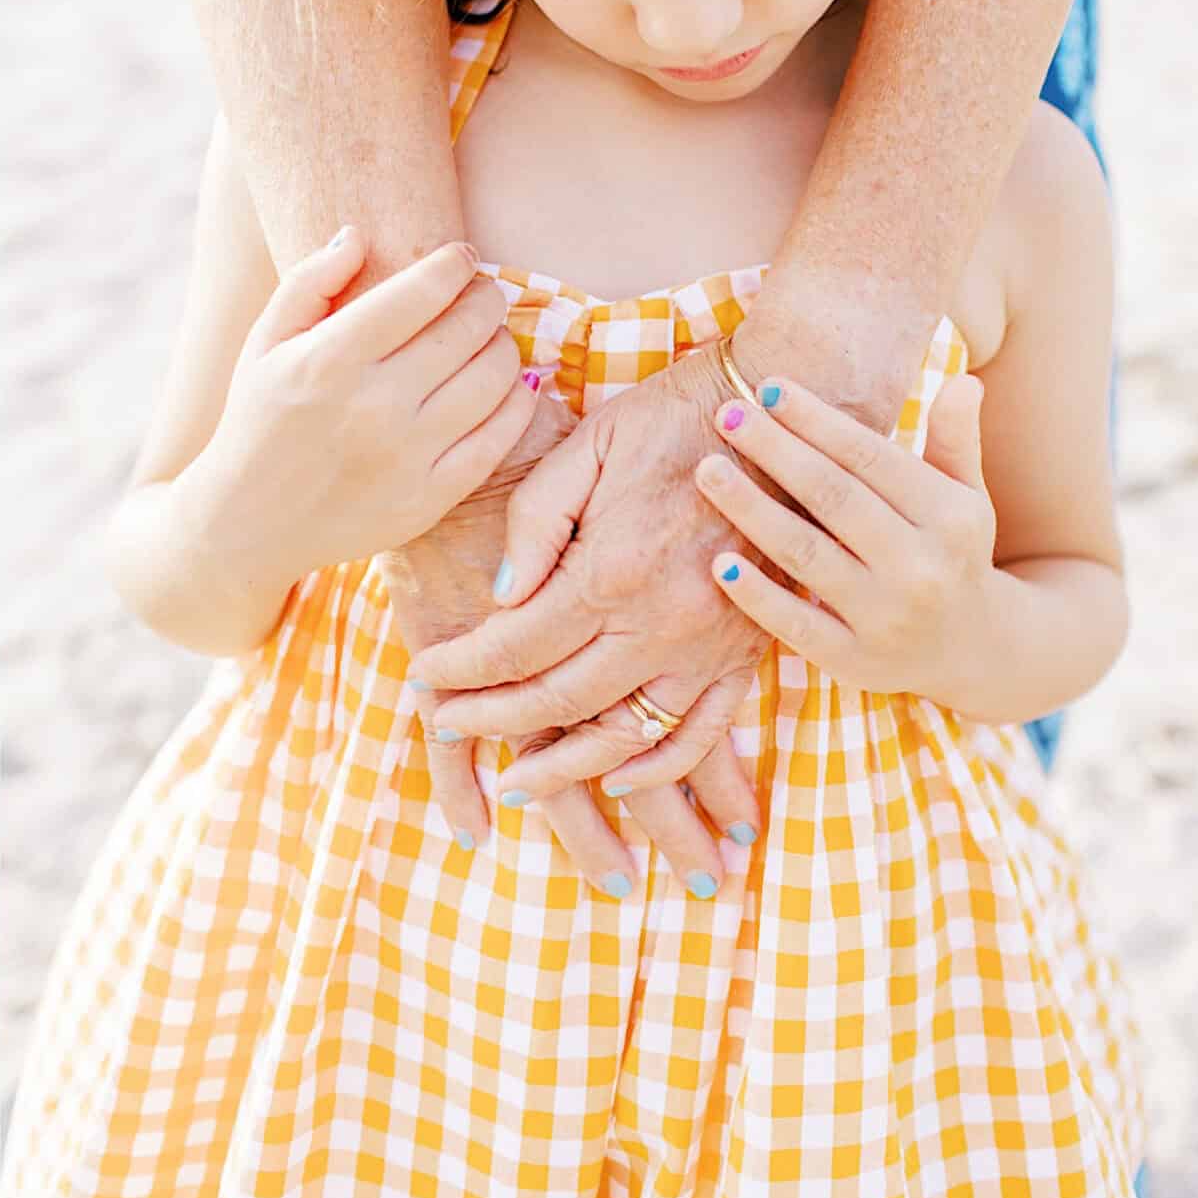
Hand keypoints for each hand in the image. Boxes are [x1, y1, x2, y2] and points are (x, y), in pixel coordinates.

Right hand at [191, 230, 538, 576]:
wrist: (246, 525)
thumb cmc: (257, 421)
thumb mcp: (264, 345)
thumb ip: (308, 283)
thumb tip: (357, 236)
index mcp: (329, 359)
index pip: (422, 291)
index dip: (456, 263)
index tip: (462, 256)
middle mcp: (372, 405)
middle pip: (468, 329)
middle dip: (487, 298)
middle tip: (483, 294)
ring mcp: (406, 456)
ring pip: (495, 378)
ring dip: (504, 345)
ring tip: (490, 339)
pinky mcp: (429, 498)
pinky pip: (500, 437)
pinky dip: (517, 401)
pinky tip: (507, 387)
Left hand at [406, 347, 770, 885]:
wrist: (775, 410)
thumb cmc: (668, 418)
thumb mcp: (584, 449)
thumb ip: (535, 526)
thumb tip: (499, 600)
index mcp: (609, 572)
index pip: (513, 647)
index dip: (460, 670)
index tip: (422, 676)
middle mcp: (660, 623)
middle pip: (558, 702)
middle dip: (492, 722)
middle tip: (445, 724)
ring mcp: (710, 646)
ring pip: (626, 738)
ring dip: (567, 770)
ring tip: (517, 786)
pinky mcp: (748, 653)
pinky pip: (702, 734)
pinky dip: (659, 769)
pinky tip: (618, 782)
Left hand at [696, 372, 993, 697]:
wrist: (976, 651)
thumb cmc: (950, 552)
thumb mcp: (965, 497)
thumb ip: (955, 440)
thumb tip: (963, 380)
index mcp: (950, 517)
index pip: (871, 458)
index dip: (818, 420)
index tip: (768, 387)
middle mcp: (922, 566)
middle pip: (833, 497)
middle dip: (776, 451)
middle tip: (726, 413)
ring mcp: (887, 617)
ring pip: (807, 554)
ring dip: (751, 509)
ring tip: (707, 469)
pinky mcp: (853, 659)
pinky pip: (795, 623)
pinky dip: (756, 595)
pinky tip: (717, 563)